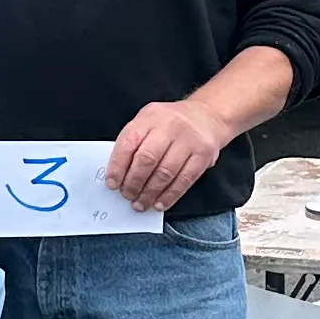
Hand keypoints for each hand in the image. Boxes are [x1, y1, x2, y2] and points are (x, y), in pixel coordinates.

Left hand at [105, 92, 229, 211]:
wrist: (207, 115)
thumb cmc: (171, 123)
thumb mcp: (149, 121)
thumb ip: (134, 142)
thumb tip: (119, 173)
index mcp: (150, 117)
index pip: (129, 142)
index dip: (118, 166)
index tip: (112, 183)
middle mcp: (169, 126)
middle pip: (147, 159)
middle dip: (134, 182)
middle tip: (128, 195)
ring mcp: (188, 141)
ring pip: (165, 172)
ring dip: (150, 193)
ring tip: (141, 203)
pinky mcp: (203, 155)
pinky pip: (184, 180)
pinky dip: (170, 195)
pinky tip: (160, 203)